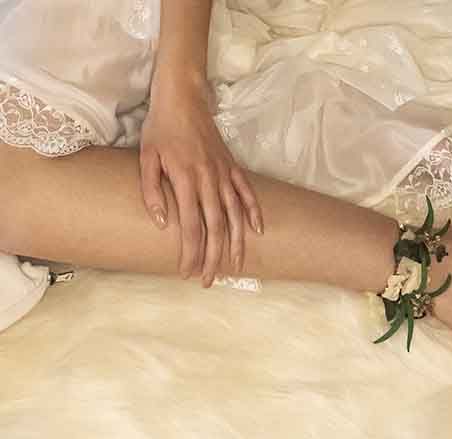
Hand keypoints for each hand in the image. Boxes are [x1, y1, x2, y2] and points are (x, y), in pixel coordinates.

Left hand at [140, 76, 262, 285]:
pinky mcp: (232, 167)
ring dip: (235, 243)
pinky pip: (247, 193)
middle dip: (213, 258)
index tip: (187, 272)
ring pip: (235, 216)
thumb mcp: (145, 157)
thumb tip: (162, 224)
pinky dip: (254, 212)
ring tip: (235, 266)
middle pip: (215, 228)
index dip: (190, 253)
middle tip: (209, 280)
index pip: (191, 227)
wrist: (182, 97)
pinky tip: (257, 231)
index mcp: (185, 181)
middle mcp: (208, 181)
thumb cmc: (160, 128)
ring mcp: (224, 174)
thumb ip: (151, 192)